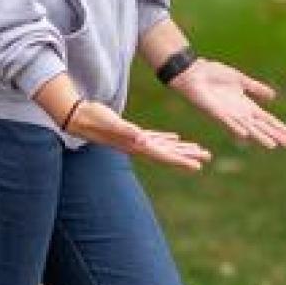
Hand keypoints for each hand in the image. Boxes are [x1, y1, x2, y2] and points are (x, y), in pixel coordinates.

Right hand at [69, 102, 212, 171]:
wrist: (78, 118)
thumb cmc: (95, 119)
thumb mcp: (112, 123)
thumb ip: (126, 131)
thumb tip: (141, 138)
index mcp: (137, 146)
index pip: (164, 156)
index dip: (181, 161)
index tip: (198, 166)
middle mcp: (139, 146)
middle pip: (169, 154)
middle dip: (188, 156)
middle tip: (208, 157)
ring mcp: (136, 141)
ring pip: (164, 147)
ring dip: (182, 149)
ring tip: (198, 150)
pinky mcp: (133, 133)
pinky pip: (155, 138)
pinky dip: (167, 140)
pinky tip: (176, 139)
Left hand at [170, 58, 285, 148]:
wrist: (193, 72)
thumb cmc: (213, 74)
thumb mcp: (240, 80)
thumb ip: (256, 88)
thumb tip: (273, 96)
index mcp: (246, 106)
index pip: (268, 120)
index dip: (281, 128)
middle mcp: (240, 114)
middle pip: (263, 127)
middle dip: (277, 135)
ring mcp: (228, 114)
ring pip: (249, 128)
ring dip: (260, 136)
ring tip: (273, 145)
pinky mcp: (215, 111)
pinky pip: (228, 121)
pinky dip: (237, 127)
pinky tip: (246, 134)